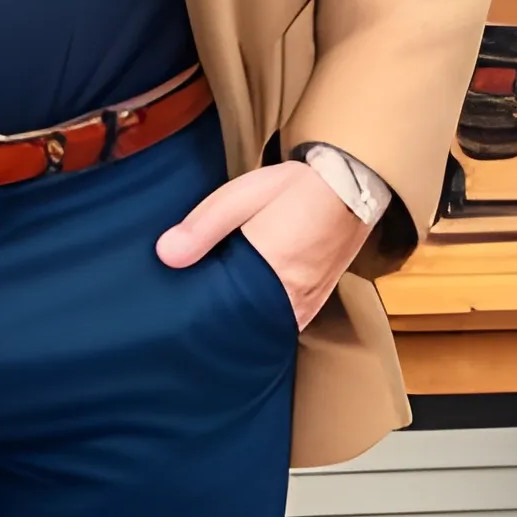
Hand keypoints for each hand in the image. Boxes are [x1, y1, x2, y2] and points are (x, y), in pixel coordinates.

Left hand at [155, 160, 370, 327]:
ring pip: (258, 328)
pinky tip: (239, 307)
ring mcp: (305, 309)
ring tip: (206, 308)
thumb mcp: (243, 195)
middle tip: (182, 310)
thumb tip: (165, 253)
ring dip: (235, 319)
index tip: (172, 306)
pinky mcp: (313, 308)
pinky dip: (256, 318)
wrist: (351, 189)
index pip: (220, 309)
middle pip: (237, 324)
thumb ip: (204, 225)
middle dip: (211, 318)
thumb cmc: (296, 189)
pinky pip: (278, 325)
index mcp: (270, 269)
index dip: (194, 309)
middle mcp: (291, 299)